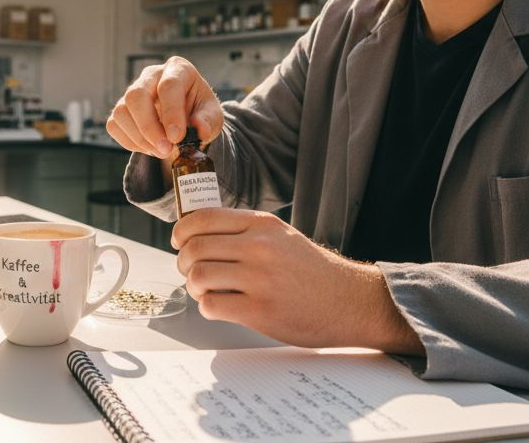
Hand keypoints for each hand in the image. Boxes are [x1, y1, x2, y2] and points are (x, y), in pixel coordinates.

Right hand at [107, 56, 222, 158]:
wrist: (186, 120)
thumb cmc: (199, 112)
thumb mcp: (213, 115)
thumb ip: (209, 121)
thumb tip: (200, 129)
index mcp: (178, 69)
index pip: (168, 85)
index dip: (171, 113)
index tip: (177, 137)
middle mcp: (151, 75)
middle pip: (136, 95)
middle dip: (149, 127)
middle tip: (165, 149)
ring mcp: (133, 91)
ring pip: (122, 111)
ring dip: (140, 138)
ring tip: (161, 151)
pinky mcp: (121, 108)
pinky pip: (115, 125)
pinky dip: (131, 143)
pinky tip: (149, 148)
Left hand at [173, 208, 423, 354]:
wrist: (349, 300)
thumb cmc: (312, 271)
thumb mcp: (280, 236)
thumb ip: (245, 232)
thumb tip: (200, 236)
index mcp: (261, 224)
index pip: (203, 218)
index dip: (181, 231)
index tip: (179, 242)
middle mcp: (259, 247)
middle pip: (195, 248)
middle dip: (184, 263)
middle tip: (191, 272)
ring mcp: (260, 279)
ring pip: (198, 276)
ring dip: (194, 287)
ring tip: (205, 292)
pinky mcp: (260, 310)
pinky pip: (212, 305)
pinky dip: (207, 308)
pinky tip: (219, 307)